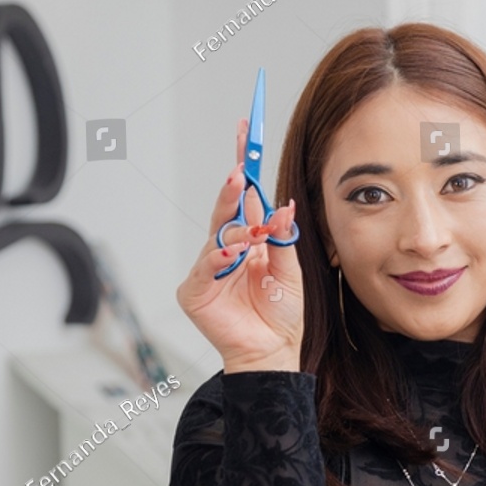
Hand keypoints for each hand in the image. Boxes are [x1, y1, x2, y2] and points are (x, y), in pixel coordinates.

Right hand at [176, 118, 302, 372]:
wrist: (273, 352)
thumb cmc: (281, 315)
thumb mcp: (290, 273)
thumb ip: (283, 239)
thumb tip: (284, 207)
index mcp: (249, 239)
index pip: (244, 197)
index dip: (244, 166)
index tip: (246, 134)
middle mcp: (226, 249)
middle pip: (225, 210)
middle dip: (232, 189)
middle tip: (240, 171)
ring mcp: (208, 269)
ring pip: (216, 237)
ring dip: (234, 233)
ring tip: (252, 237)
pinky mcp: (195, 291)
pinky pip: (204, 269)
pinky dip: (219, 261)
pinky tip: (232, 257)